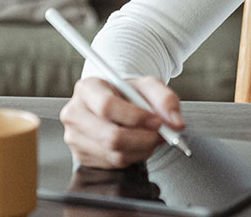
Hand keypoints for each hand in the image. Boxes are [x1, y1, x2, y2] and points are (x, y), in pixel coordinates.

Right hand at [60, 76, 185, 167]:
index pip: (107, 106)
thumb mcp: (148, 86)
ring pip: (115, 153)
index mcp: (87, 89)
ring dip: (142, 149)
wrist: (115, 103)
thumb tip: (175, 123)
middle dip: (143, 139)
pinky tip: (138, 143)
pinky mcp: (81, 156)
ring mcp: (75, 138)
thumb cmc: (128, 93)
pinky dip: (134, 156)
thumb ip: (165, 99)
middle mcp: (75, 113)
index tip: (157, 121)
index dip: (136, 117)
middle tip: (162, 134)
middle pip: (110, 136)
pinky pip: (114, 163)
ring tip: (152, 136)